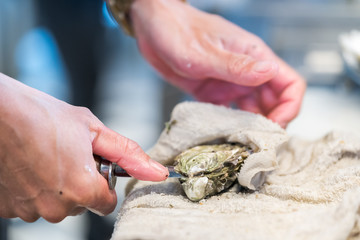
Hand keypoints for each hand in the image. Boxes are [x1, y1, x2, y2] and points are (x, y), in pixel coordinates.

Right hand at [0, 73, 167, 221]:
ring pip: (55, 204)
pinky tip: (28, 165)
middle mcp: (57, 208)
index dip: (103, 182)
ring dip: (55, 187)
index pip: (107, 203)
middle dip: (79, 183)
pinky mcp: (7, 208)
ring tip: (45, 157)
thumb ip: (129, 155)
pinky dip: (32, 189)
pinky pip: (31, 203)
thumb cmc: (44, 116)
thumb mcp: (94, 131)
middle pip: (81, 204)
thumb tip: (158, 172)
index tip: (92, 164)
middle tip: (66, 155)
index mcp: (83, 190)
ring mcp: (29, 210)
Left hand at [130, 0, 305, 127]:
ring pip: (253, 110)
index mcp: (253, 55)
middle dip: (272, 124)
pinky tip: (224, 136)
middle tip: (258, 143)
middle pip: (274, 102)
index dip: (289, 108)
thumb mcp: (203, 52)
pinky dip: (230, 126)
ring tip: (242, 145)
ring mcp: (230, 83)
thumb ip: (236, 65)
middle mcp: (246, 72)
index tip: (275, 126)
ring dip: (251, 128)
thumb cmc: (177, 30)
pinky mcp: (214, 93)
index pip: (290, 83)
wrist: (153, 29)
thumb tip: (269, 71)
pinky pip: (230, 113)